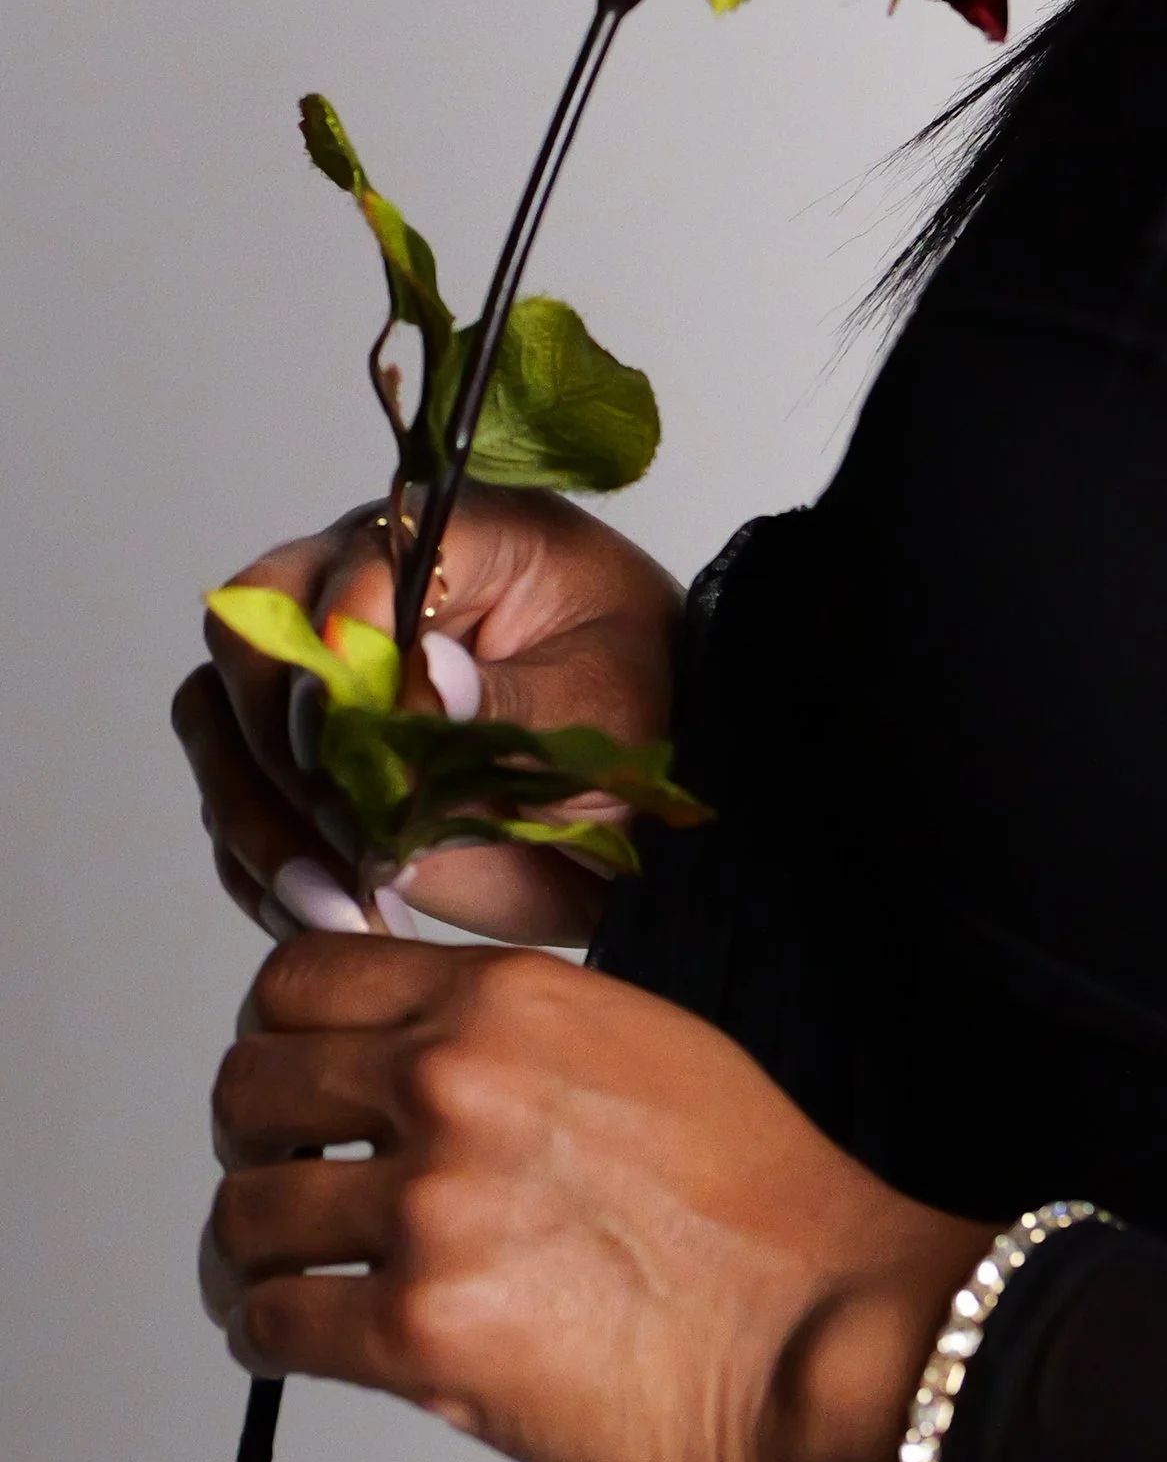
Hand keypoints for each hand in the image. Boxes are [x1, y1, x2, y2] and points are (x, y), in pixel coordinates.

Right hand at [172, 492, 682, 946]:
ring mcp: (327, 689)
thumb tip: (419, 678)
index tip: (346, 726)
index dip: (334, 639)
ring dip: (262, 819)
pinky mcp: (310, 774)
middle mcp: (367, 597)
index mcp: (454, 543)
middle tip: (349, 826)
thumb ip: (512, 699)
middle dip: (278, 739)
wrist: (651, 812)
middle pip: (249, 633)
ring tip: (341, 899)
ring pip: (221, 725)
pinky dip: (269, 872)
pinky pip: (241, 812)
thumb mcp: (604, 707)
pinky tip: (341, 918)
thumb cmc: (642, 718)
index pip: (349, 560)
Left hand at [202, 937, 989, 1461]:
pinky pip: (270, 1323)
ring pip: (246, 1213)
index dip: (280, 1035)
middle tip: (284, 1182)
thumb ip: (521, 1043)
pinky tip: (297, 1342)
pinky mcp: (421, 1334)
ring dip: (253, 1253)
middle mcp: (453, 1082)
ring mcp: (429, 1206)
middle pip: (249, 1088)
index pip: (301, 980)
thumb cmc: (770, 1212)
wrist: (830, 1332)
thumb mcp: (647, 1046)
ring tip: (280, 1279)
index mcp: (508, 1000)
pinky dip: (265, 1337)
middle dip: (256, 1142)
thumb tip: (422, 1068)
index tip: (294, 1079)